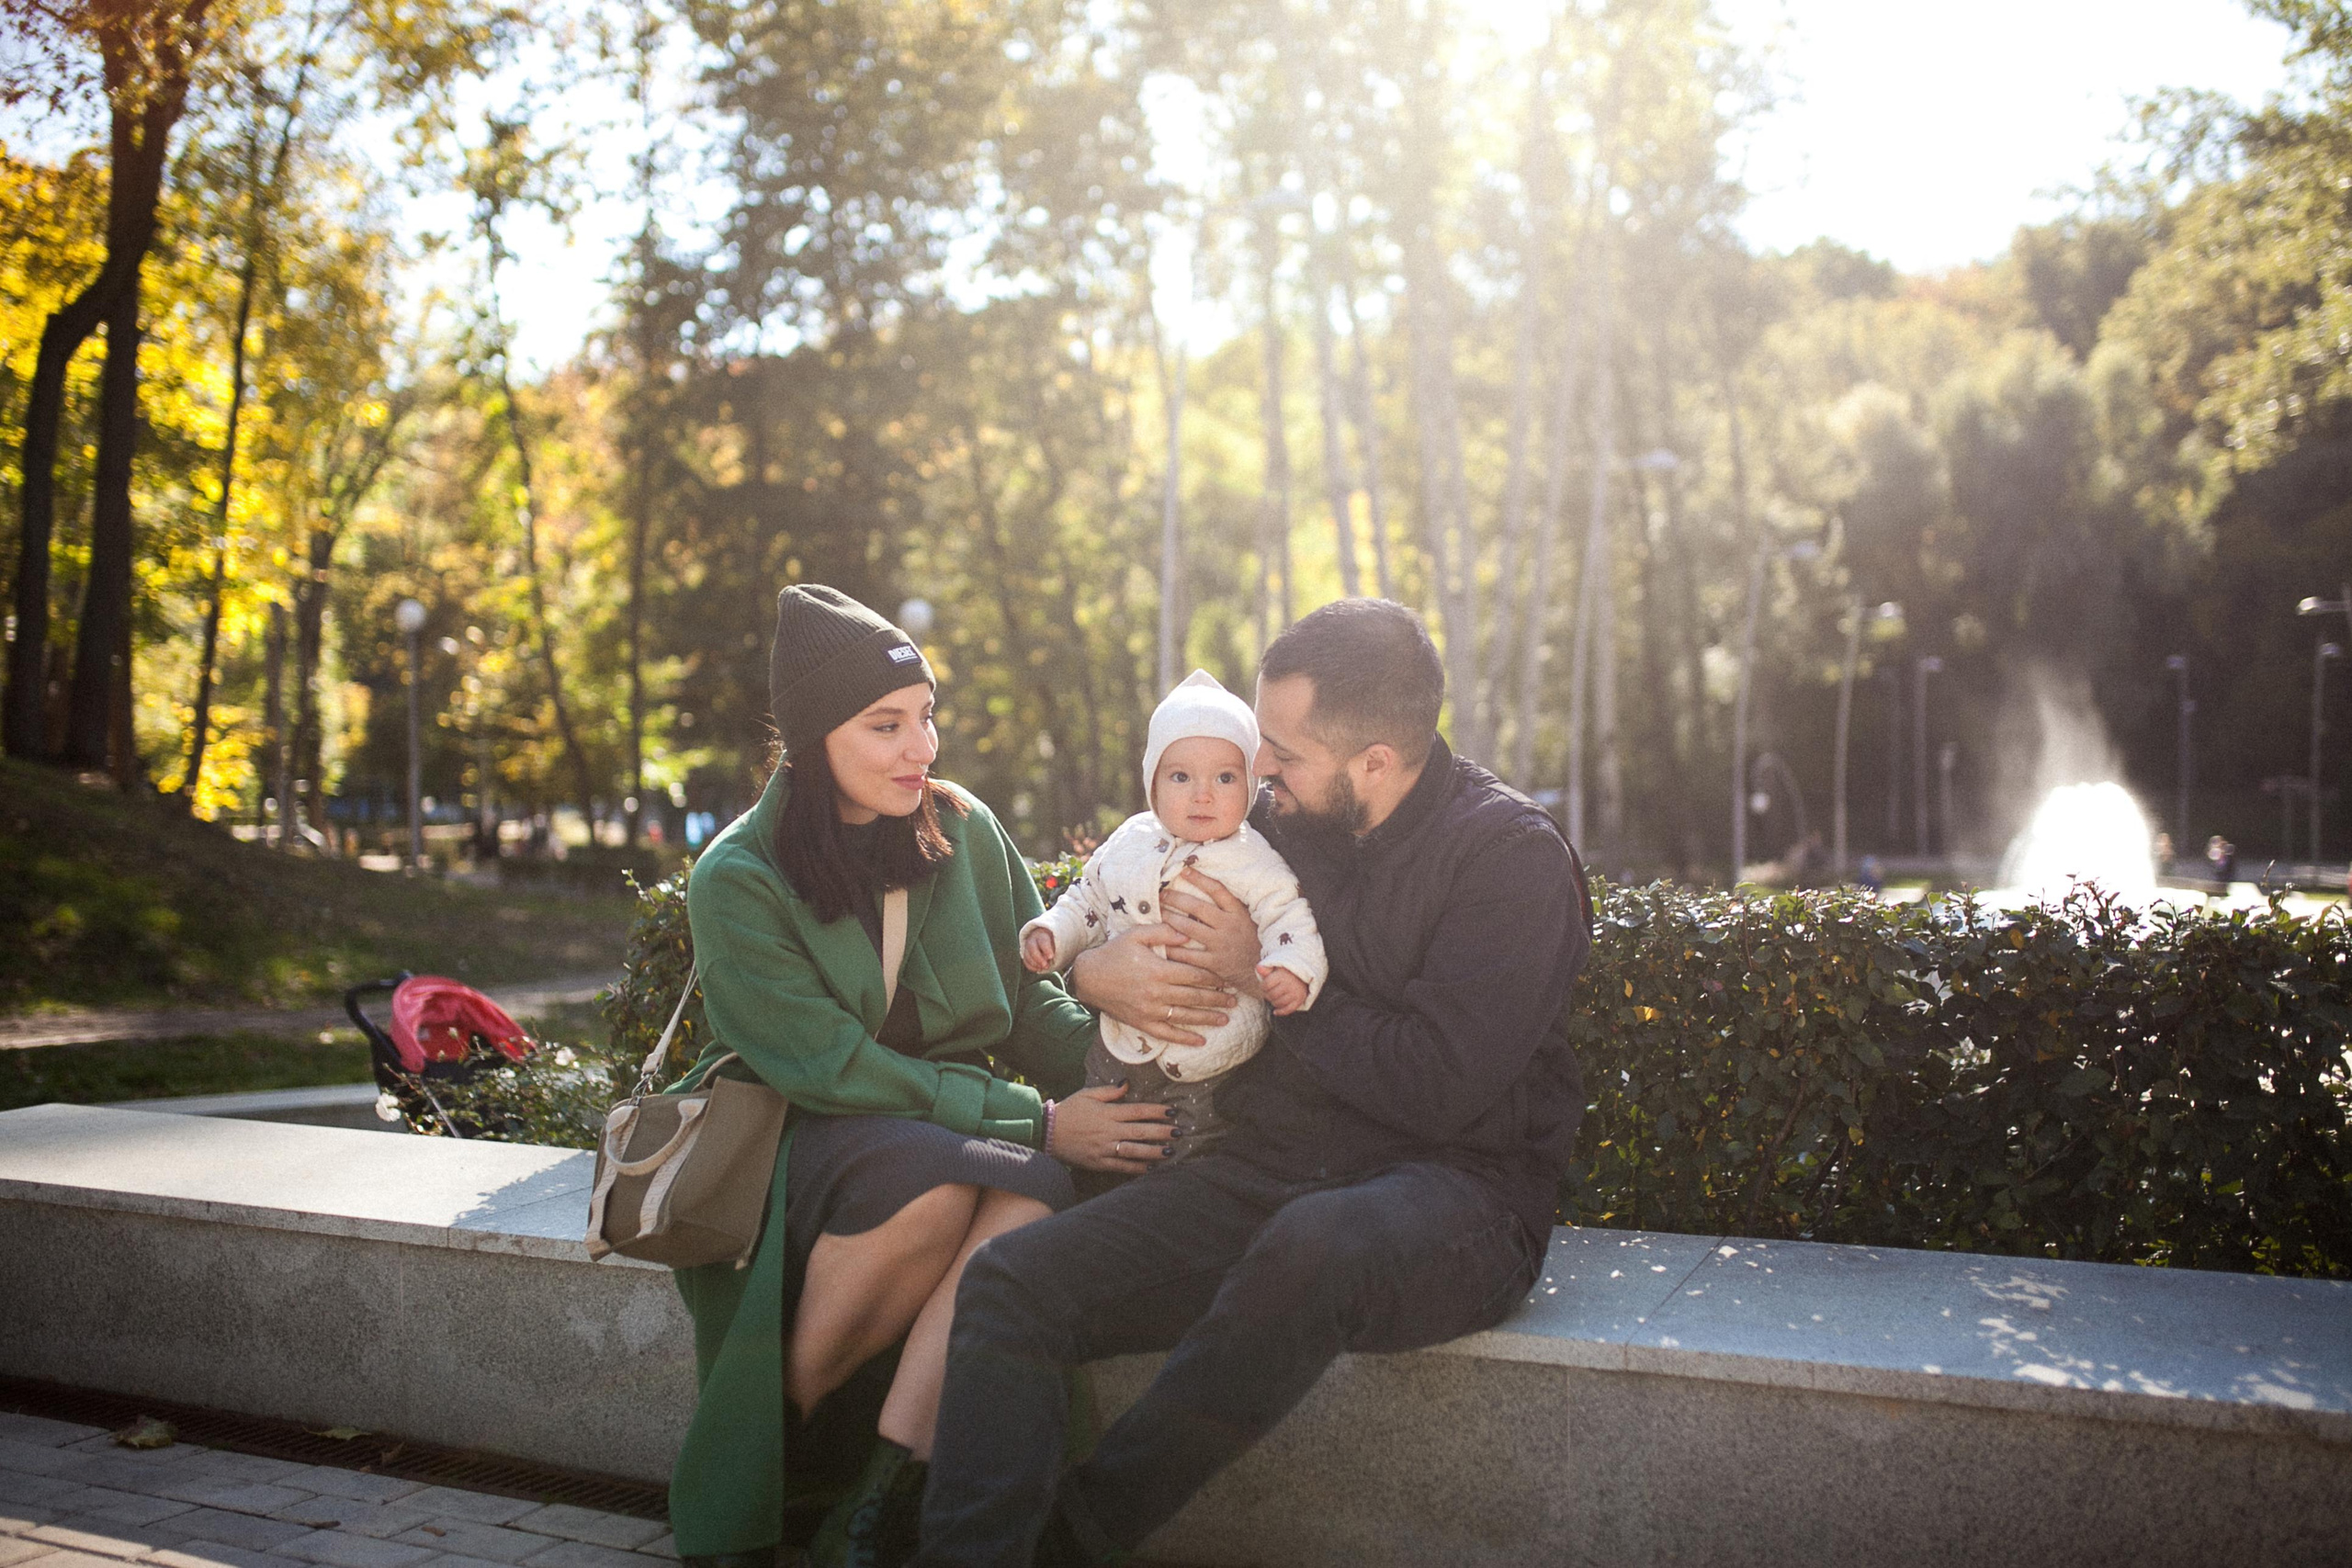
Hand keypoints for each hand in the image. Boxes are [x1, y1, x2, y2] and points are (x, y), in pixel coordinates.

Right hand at [1021, 927, 1058, 973]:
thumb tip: (1050, 958)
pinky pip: (1026, 961)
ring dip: (1035, 964)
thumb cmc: (1057, 942)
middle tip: (1046, 966)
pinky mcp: (1026, 954)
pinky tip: (1038, 969)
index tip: (1051, 957)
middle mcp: (1033, 939)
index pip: (1043, 941)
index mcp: (1043, 934)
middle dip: (1038, 958)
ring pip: (1027, 955)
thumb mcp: (1059, 943)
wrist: (1050, 940)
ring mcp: (1028, 946)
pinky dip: (1031, 967)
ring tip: (1043, 968)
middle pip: (1032, 948)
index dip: (1046, 949)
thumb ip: (1057, 949)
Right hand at [1048, 1083, 1176, 1173]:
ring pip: (1134, 1151)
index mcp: (1107, 1112)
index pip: (1138, 1111)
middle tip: (1179, 1133)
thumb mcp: (1087, 1094)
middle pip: (1141, 1131)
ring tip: (1170, 1152)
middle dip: (1162, 1132)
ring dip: (1154, 1152)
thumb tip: (1127, 1083)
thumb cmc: (1069, 1110)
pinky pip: (1121, 1166)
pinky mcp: (1098, 1162)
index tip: (1173, 1111)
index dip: (1157, 1111)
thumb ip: (1109, 1091)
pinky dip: (1136, 1168)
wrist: (1047, 1132)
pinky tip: (1150, 1168)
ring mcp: (1104, 1148)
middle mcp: (1108, 1131)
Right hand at [1069, 926, 1235, 1045]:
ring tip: (1226, 1019)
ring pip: (1185, 1017)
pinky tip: (1200, 1041)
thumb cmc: (1114, 952)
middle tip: (1235, 1000)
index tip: (1227, 977)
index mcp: (1158, 969)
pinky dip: (1185, 1039)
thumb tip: (1186, 933)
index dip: (1213, 977)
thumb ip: (1163, 932)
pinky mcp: (1142, 1023)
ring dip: (1207, 1018)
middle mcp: (1156, 993)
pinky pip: (1167, 1034)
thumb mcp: (1136, 934)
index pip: (1194, 975)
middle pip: (1194, 997)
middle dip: (1217, 999)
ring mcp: (1150, 1010)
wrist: (1089, 977)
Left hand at [1158, 871, 1262, 993]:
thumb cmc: (1252, 942)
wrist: (1264, 971)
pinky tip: (1161, 942)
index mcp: (1238, 912)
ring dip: (1170, 919)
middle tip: (1160, 893)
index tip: (1184, 870)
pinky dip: (1173, 948)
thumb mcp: (1247, 920)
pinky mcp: (1214, 963)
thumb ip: (1230, 907)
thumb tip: (1208, 887)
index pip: (1217, 889)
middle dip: (1176, 898)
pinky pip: (1188, 955)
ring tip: (1158, 913)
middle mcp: (1229, 926)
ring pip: (1188, 928)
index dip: (1200, 879)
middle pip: (1197, 907)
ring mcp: (1221, 944)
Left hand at [1259, 965, 1308, 1015]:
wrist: (1302, 977)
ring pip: (1278, 1003)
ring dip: (1273, 1002)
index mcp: (1282, 976)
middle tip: (1269, 992)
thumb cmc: (1285, 973)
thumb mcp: (1276, 968)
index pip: (1266, 985)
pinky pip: (1288, 1010)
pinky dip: (1280, 1012)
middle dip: (1268, 995)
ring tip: (1274, 998)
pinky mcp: (1299, 1000)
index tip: (1265, 986)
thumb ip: (1266, 969)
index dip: (1263, 987)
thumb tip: (1258, 968)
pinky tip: (1275, 1012)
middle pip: (1272, 995)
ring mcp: (1295, 993)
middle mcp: (1289, 984)